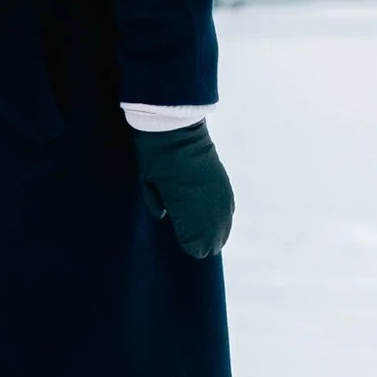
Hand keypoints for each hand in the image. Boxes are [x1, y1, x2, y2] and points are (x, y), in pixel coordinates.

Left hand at [134, 120, 232, 257]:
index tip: (187, 246)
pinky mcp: (223, 180)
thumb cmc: (155, 155)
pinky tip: (223, 221)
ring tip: (214, 241)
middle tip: (200, 248)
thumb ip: (155, 202)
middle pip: (213, 235)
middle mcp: (205, 202)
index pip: (196, 241)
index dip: (192, 246)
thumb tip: (163, 217)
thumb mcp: (148, 182)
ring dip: (219, 232)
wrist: (175, 127)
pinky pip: (229, 206)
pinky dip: (225, 216)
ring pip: (224, 222)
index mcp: (185, 206)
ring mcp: (217, 191)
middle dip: (206, 244)